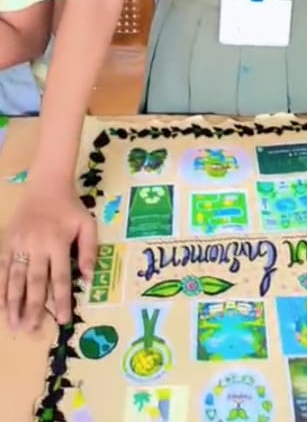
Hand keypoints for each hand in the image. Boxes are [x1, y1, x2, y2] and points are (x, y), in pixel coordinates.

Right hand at [0, 189, 96, 330]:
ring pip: (14, 278)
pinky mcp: (7, 242)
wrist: (45, 185)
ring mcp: (19, 244)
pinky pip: (1, 268)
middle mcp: (37, 245)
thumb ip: (90, 250)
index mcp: (58, 242)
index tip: (63, 320)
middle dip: (33, 307)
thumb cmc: (70, 207)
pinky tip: (0, 304)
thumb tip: (89, 278)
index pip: (60, 277)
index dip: (62, 300)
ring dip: (13, 302)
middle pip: (35, 282)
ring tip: (14, 324)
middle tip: (31, 329)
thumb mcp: (88, 224)